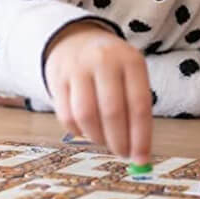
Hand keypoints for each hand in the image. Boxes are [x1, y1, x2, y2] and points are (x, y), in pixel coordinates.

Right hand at [44, 22, 152, 163]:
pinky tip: (87, 130)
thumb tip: (139, 153)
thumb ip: (136, 108)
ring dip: (98, 138)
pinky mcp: (57, 79)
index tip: (142, 158)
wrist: (76, 39)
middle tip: (123, 154)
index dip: (141, 136)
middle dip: (119, 141)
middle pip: (113, 112)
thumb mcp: (131, 74)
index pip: (139, 105)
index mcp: (131, 60)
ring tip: (105, 140)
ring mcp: (78, 68)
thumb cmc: (112, 67)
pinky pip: (67, 116)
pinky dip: (78, 132)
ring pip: (87, 116)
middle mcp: (105, 61)